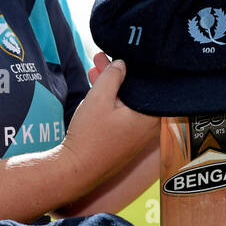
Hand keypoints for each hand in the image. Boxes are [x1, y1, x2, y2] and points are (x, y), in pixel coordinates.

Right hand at [61, 54, 158, 189]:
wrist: (76, 170)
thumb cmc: (90, 136)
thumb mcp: (99, 98)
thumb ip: (112, 76)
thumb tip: (122, 64)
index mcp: (150, 115)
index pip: (149, 83)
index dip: (135, 66)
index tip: (122, 54)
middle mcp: (149, 125)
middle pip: (136, 91)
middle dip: (118, 73)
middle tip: (101, 58)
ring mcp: (137, 134)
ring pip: (126, 101)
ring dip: (111, 85)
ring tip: (94, 68)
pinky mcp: (125, 139)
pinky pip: (122, 113)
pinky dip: (110, 101)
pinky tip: (96, 87)